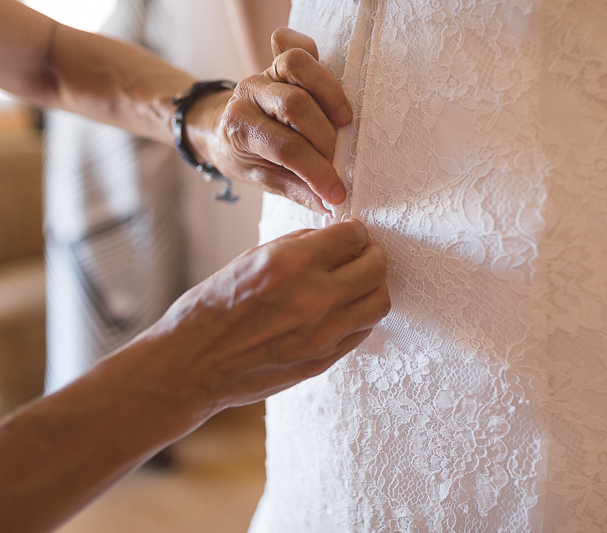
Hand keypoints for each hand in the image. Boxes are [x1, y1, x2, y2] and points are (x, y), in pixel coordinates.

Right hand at [143, 219, 389, 413]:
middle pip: (375, 269)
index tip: (352, 236)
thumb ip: (298, 246)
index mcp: (290, 265)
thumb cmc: (212, 309)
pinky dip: (359, 316)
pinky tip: (342, 310)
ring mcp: (322, 335)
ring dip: (372, 287)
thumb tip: (333, 239)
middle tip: (362, 256)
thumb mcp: (250, 259)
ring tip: (355, 284)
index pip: (352, 237)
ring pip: (378, 302)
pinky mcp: (323, 361)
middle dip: (371, 256)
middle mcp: (312, 299)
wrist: (191, 365)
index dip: (355, 233)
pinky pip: (362, 331)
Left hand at [186, 28, 349, 214]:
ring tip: (342, 124)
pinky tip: (329, 87)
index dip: (316, 172)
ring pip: (297, 65)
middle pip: (295, 105)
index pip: (285, 148)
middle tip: (335, 159)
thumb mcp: (261, 179)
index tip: (336, 193)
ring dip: (329, 95)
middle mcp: (249, 94)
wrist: (217, 128)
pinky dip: (315, 59)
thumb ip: (296, 190)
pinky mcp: (278, 62)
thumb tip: (330, 204)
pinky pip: (296, 45)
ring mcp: (264, 73)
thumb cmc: (243, 155)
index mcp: (240, 127)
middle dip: (324, 138)